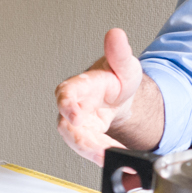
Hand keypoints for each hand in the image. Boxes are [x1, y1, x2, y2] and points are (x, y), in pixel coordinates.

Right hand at [55, 29, 150, 162]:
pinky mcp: (86, 138)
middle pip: (67, 126)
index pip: (66, 92)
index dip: (67, 104)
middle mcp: (74, 106)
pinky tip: (117, 157)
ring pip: (77, 142)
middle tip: (101, 151)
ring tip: (111, 157)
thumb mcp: (124, 65)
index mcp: (80, 86)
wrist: (119, 96)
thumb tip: (116, 34)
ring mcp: (78, 125)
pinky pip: (90, 150)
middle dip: (82, 140)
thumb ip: (120, 53)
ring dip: (93, 152)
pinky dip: (102, 156)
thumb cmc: (115, 80)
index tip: (74, 115)